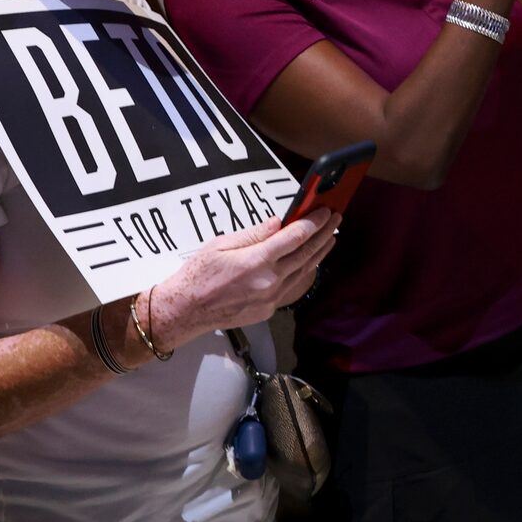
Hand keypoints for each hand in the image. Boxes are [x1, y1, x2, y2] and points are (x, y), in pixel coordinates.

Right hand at [139, 213, 338, 349]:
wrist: (186, 311)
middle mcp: (269, 281)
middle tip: (335, 219)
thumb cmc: (197, 275)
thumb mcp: (221, 245)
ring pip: (305, 271)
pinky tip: (310, 261)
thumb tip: (279, 222)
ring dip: (319, 252)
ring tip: (330, 237)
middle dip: (323, 234)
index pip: (294, 237)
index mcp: (256, 262)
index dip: (313, 222)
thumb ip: (254, 234)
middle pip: (306, 253)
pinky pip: (293, 285)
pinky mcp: (269, 308)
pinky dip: (305, 270)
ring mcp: (271, 297)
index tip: (324, 210)